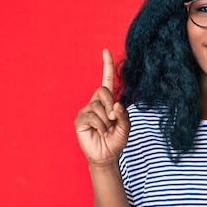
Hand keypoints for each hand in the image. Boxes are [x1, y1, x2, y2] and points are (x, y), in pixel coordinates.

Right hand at [74, 49, 130, 166]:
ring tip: (107, 130)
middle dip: (111, 105)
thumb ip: (124, 115)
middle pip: (102, 91)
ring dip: (107, 121)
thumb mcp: (126, 127)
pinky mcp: (80, 120)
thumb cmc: (116, 140)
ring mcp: (86, 111)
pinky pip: (92, 117)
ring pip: (98, 106)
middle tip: (114, 119)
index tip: (105, 50)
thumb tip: (116, 105)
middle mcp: (95, 103)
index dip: (106, 65)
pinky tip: (100, 132)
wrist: (107, 156)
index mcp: (107, 101)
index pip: (106, 80)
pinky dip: (101, 126)